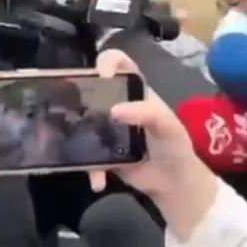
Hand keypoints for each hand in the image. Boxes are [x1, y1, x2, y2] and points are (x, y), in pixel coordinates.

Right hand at [87, 50, 218, 237]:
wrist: (174, 184)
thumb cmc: (175, 146)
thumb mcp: (169, 125)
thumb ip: (148, 113)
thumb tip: (113, 111)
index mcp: (133, 91)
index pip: (117, 62)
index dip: (106, 62)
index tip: (101, 78)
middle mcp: (114, 104)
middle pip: (89, 88)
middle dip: (76, 95)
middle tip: (72, 110)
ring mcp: (104, 128)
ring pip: (79, 120)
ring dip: (74, 134)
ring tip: (79, 150)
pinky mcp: (98, 152)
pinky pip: (85, 155)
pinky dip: (90, 169)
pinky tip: (97, 180)